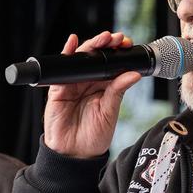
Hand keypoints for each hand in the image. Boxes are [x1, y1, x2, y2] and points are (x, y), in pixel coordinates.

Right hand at [43, 31, 142, 158]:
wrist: (75, 154)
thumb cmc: (93, 137)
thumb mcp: (110, 112)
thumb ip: (118, 91)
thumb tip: (134, 74)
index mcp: (103, 87)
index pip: (111, 64)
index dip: (118, 52)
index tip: (127, 44)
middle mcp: (88, 83)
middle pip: (96, 57)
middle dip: (106, 44)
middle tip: (117, 38)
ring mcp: (72, 84)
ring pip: (80, 59)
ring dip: (90, 46)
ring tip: (102, 39)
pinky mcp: (58, 89)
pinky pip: (61, 68)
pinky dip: (66, 53)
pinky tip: (72, 42)